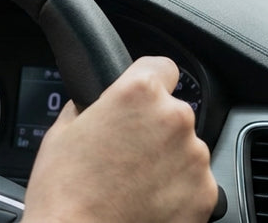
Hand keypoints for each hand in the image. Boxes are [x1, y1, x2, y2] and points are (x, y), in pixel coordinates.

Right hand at [23, 56, 217, 222]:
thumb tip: (96, 102)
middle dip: (155, 129)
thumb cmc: (65, 194)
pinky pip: (196, 181)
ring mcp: (194, 156)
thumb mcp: (62, 132)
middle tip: (127, 155)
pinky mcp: (205, 192)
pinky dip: (179, 190)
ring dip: (168, 160)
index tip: (143, 100)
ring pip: (186, 148)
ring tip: (136, 184)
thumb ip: (91, 105)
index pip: (162, 67)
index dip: (149, 83)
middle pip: (173, 112)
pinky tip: (150, 202)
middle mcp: (174, 118)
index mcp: (139, 93)